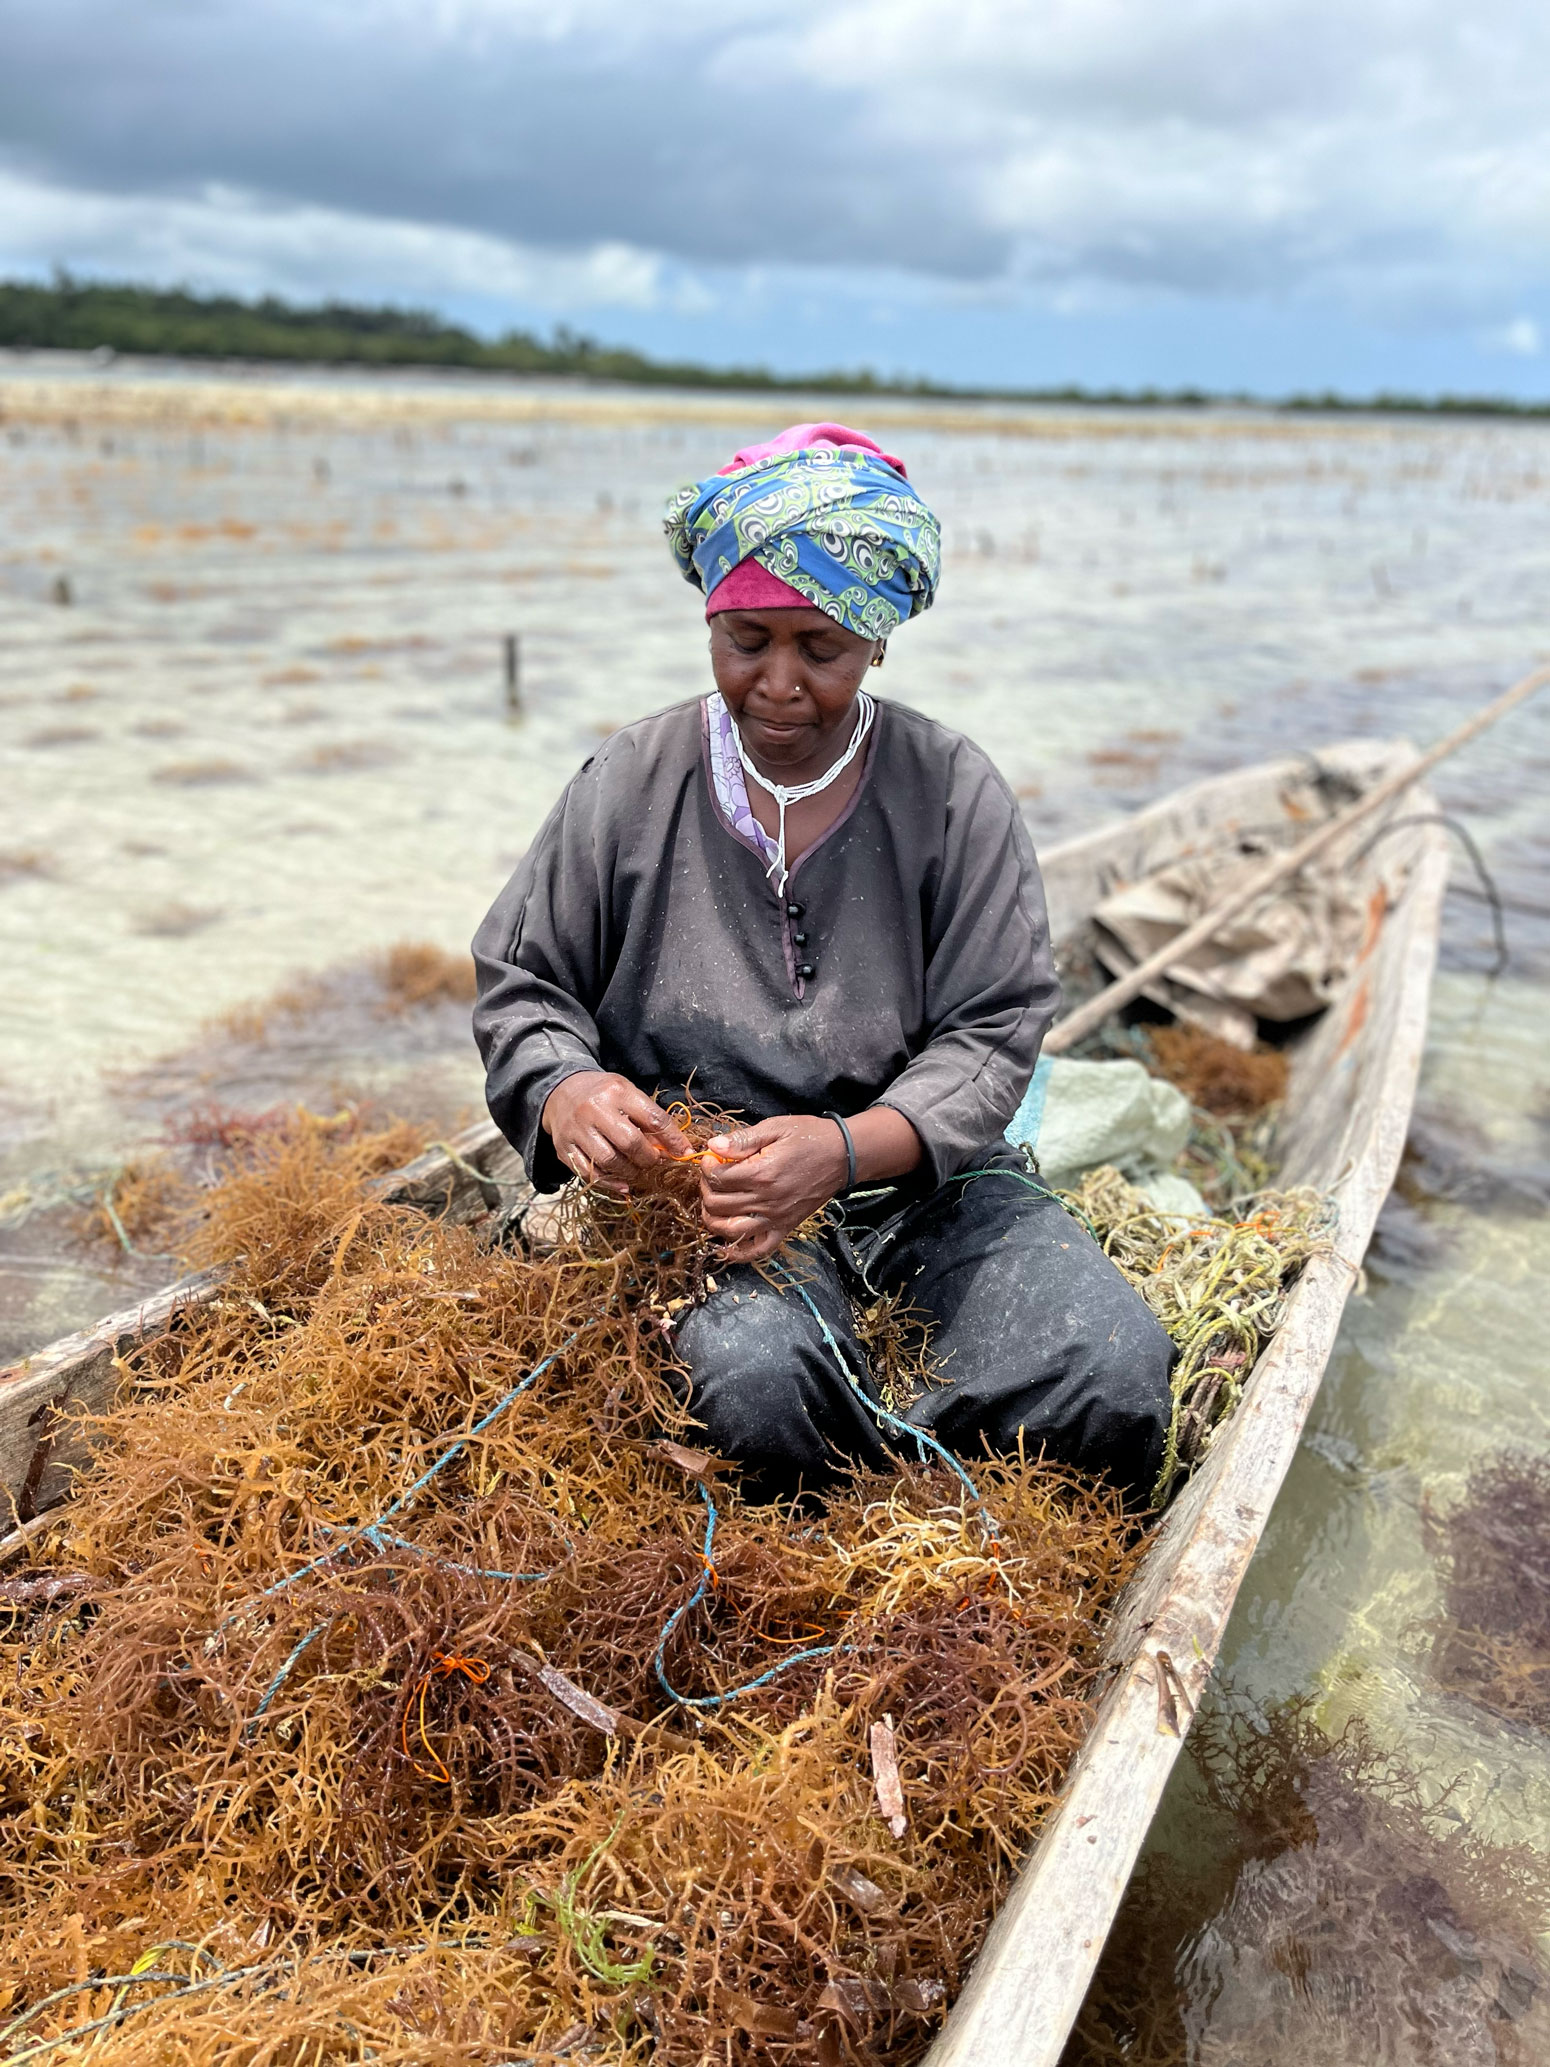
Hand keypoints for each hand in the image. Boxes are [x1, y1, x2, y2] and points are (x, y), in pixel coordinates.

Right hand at [541, 1072, 692, 1192]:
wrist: (561, 1092)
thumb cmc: (604, 1094)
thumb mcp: (627, 1093)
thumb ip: (649, 1118)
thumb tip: (677, 1148)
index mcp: (617, 1092)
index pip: (653, 1119)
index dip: (673, 1140)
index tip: (685, 1153)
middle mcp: (595, 1109)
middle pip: (631, 1143)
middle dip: (649, 1158)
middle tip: (653, 1161)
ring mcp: (577, 1130)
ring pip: (610, 1161)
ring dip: (630, 1172)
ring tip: (636, 1169)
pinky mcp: (564, 1148)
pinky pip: (590, 1174)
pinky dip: (610, 1183)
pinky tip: (622, 1183)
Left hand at [698, 1115, 849, 1262]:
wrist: (843, 1155)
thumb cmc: (809, 1138)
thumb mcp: (775, 1127)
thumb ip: (743, 1139)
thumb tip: (713, 1145)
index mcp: (761, 1173)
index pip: (717, 1177)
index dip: (707, 1166)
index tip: (711, 1157)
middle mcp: (766, 1200)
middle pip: (717, 1203)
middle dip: (706, 1188)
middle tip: (712, 1176)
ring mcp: (775, 1218)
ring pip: (729, 1230)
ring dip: (712, 1218)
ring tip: (713, 1202)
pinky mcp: (785, 1227)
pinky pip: (758, 1249)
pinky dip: (738, 1253)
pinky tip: (724, 1247)